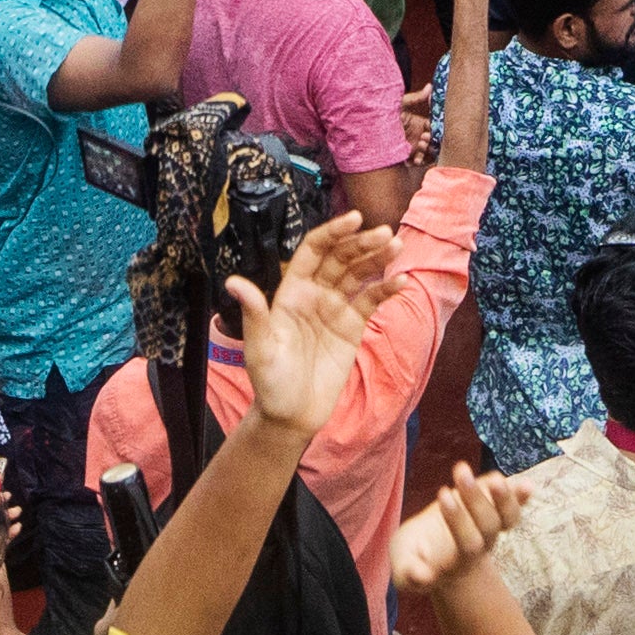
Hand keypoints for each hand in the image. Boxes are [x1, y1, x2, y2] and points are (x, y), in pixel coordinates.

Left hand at [222, 211, 401, 443]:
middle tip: (385, 233)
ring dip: (377, 258)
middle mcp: (314, 294)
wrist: (291, 415)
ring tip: (397, 246)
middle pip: (341, 257)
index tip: (354, 219)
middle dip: (362, 242)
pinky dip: (385, 289)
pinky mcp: (352, 327)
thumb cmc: (269, 382)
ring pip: (359, 274)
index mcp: (291, 291)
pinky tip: (400, 281)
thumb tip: (234, 281)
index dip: (333, 232)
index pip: (314, 250)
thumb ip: (254, 313)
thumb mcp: (259, 348)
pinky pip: (370, 301)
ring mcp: (335, 309)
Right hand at [385, 467, 531, 598]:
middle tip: (460, 471)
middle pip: (489, 525)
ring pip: (507, 517)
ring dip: (505, 497)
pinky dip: (521, 497)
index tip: (443, 494)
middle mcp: (480, 544)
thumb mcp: (404, 570)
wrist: (433, 556)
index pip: (468, 543)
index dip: (459, 520)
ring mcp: (489, 527)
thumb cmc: (414, 560)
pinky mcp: (493, 509)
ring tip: (494, 478)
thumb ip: (410, 574)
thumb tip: (422, 576)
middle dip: (476, 499)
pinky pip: (513, 505)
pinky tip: (527, 486)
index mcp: (458, 561)